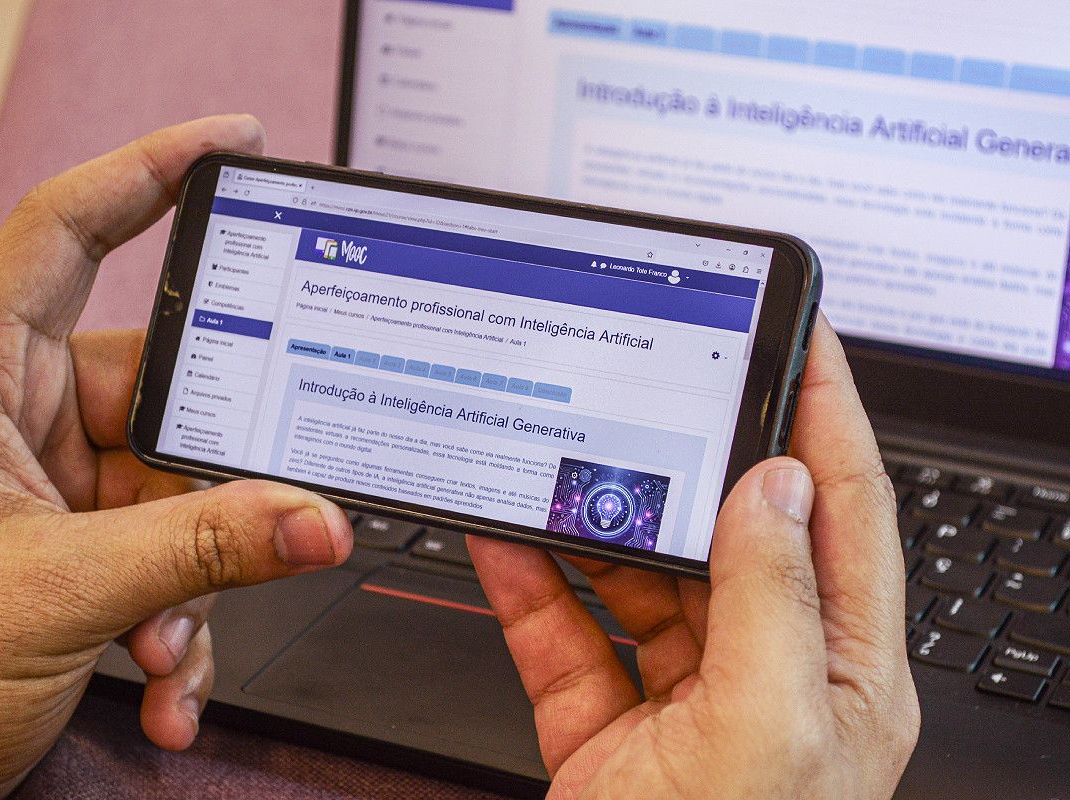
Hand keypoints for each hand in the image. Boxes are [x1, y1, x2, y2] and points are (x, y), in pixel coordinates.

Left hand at [0, 116, 352, 799]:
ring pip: (181, 480)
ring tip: (167, 638)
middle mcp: (16, 413)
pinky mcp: (84, 535)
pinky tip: (167, 672)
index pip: (64, 229)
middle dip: (211, 479)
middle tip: (262, 514)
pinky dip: (188, 610)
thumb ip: (202, 549)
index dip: (148, 169)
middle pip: (165, 388)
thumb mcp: (58, 595)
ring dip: (200, 572)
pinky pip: (174, 540)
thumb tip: (313, 518)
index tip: (230, 141)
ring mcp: (54, 478)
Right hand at [469, 316, 918, 798]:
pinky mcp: (603, 722)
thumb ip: (772, 599)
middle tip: (650, 383)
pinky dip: (530, 581)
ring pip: (633, 575)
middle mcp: (764, 672)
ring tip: (559, 457)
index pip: (842, 507)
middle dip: (686, 456)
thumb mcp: (772, 731)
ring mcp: (678, 696)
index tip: (799, 332)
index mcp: (837, 667)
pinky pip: (563, 630)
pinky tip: (506, 536)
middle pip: (727, 530)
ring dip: (592, 518)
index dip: (826, 410)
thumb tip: (770, 483)